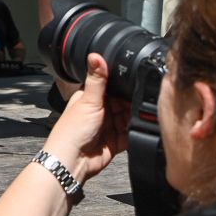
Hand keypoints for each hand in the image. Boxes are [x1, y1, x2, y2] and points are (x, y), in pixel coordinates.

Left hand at [45, 54, 129, 184]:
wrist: (72, 161)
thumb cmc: (72, 131)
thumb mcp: (88, 101)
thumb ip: (97, 79)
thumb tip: (95, 54)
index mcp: (92, 97)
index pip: (114, 86)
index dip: (125, 85)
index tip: (138, 81)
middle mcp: (102, 110)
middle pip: (125, 102)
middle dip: (133, 103)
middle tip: (143, 101)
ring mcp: (109, 126)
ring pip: (130, 118)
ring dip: (135, 118)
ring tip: (142, 116)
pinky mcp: (117, 142)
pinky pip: (132, 135)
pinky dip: (136, 132)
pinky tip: (142, 129)